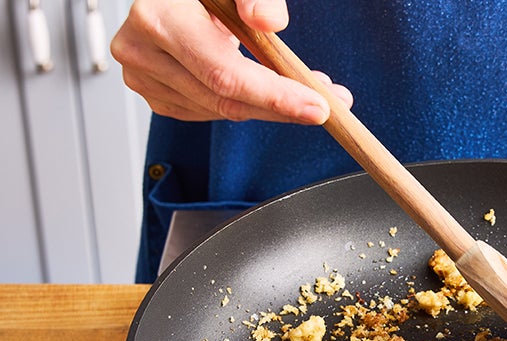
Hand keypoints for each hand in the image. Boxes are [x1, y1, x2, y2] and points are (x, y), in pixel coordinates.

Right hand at [110, 0, 352, 123]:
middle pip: (224, 100)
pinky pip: (208, 112)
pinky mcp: (156, 95)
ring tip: (299, 91)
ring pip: (219, 111)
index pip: (225, 74)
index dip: (275, 96)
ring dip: (265, 107)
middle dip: (281, 108)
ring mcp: (144, 78)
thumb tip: (267, 21)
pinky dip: (242, 106)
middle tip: (323, 108)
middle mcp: (142, 52)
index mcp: (158, 19)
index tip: (316, 107)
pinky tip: (260, 91)